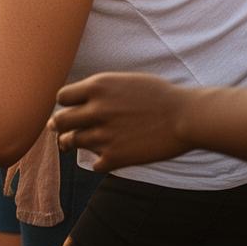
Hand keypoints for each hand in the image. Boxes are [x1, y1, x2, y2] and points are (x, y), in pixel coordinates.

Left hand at [51, 73, 192, 171]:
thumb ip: (100, 91)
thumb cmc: (159, 96)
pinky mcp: (116, 157)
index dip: (65, 104)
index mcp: (97, 87)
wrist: (186, 116)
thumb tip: (77, 101)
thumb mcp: (124, 81)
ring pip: (71, 142)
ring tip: (72, 144)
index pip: (62, 97)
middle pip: (60, 121)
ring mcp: (104, 135)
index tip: (71, 109)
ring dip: (71, 144)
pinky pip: (94, 164)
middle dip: (60, 126)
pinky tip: (103, 160)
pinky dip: (97, 163)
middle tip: (60, 129)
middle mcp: (96, 110)